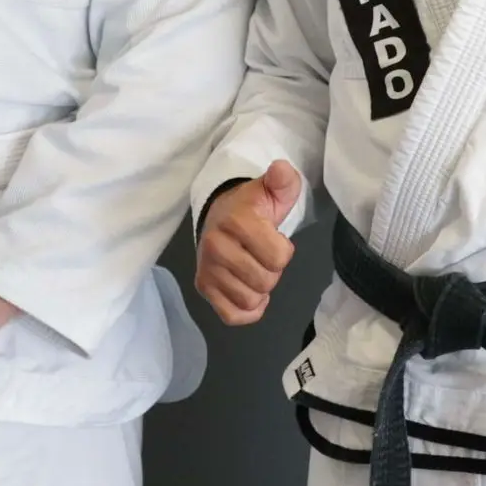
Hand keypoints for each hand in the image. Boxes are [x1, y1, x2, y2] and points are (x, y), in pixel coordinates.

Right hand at [194, 160, 301, 324]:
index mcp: (236, 222)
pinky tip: (247, 290)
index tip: (272, 237)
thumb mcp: (271, 191)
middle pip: (265, 281)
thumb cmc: (251, 208)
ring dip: (259, 290)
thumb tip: (282, 170)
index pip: (279, 258)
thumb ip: (283, 181)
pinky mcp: (202, 286)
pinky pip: (232, 315)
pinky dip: (246, 309)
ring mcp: (207, 268)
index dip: (283, 250)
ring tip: (252, 268)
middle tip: (261, 254)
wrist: (218, 215)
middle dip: (271, 271)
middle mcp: (215, 246)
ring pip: (250, 300)